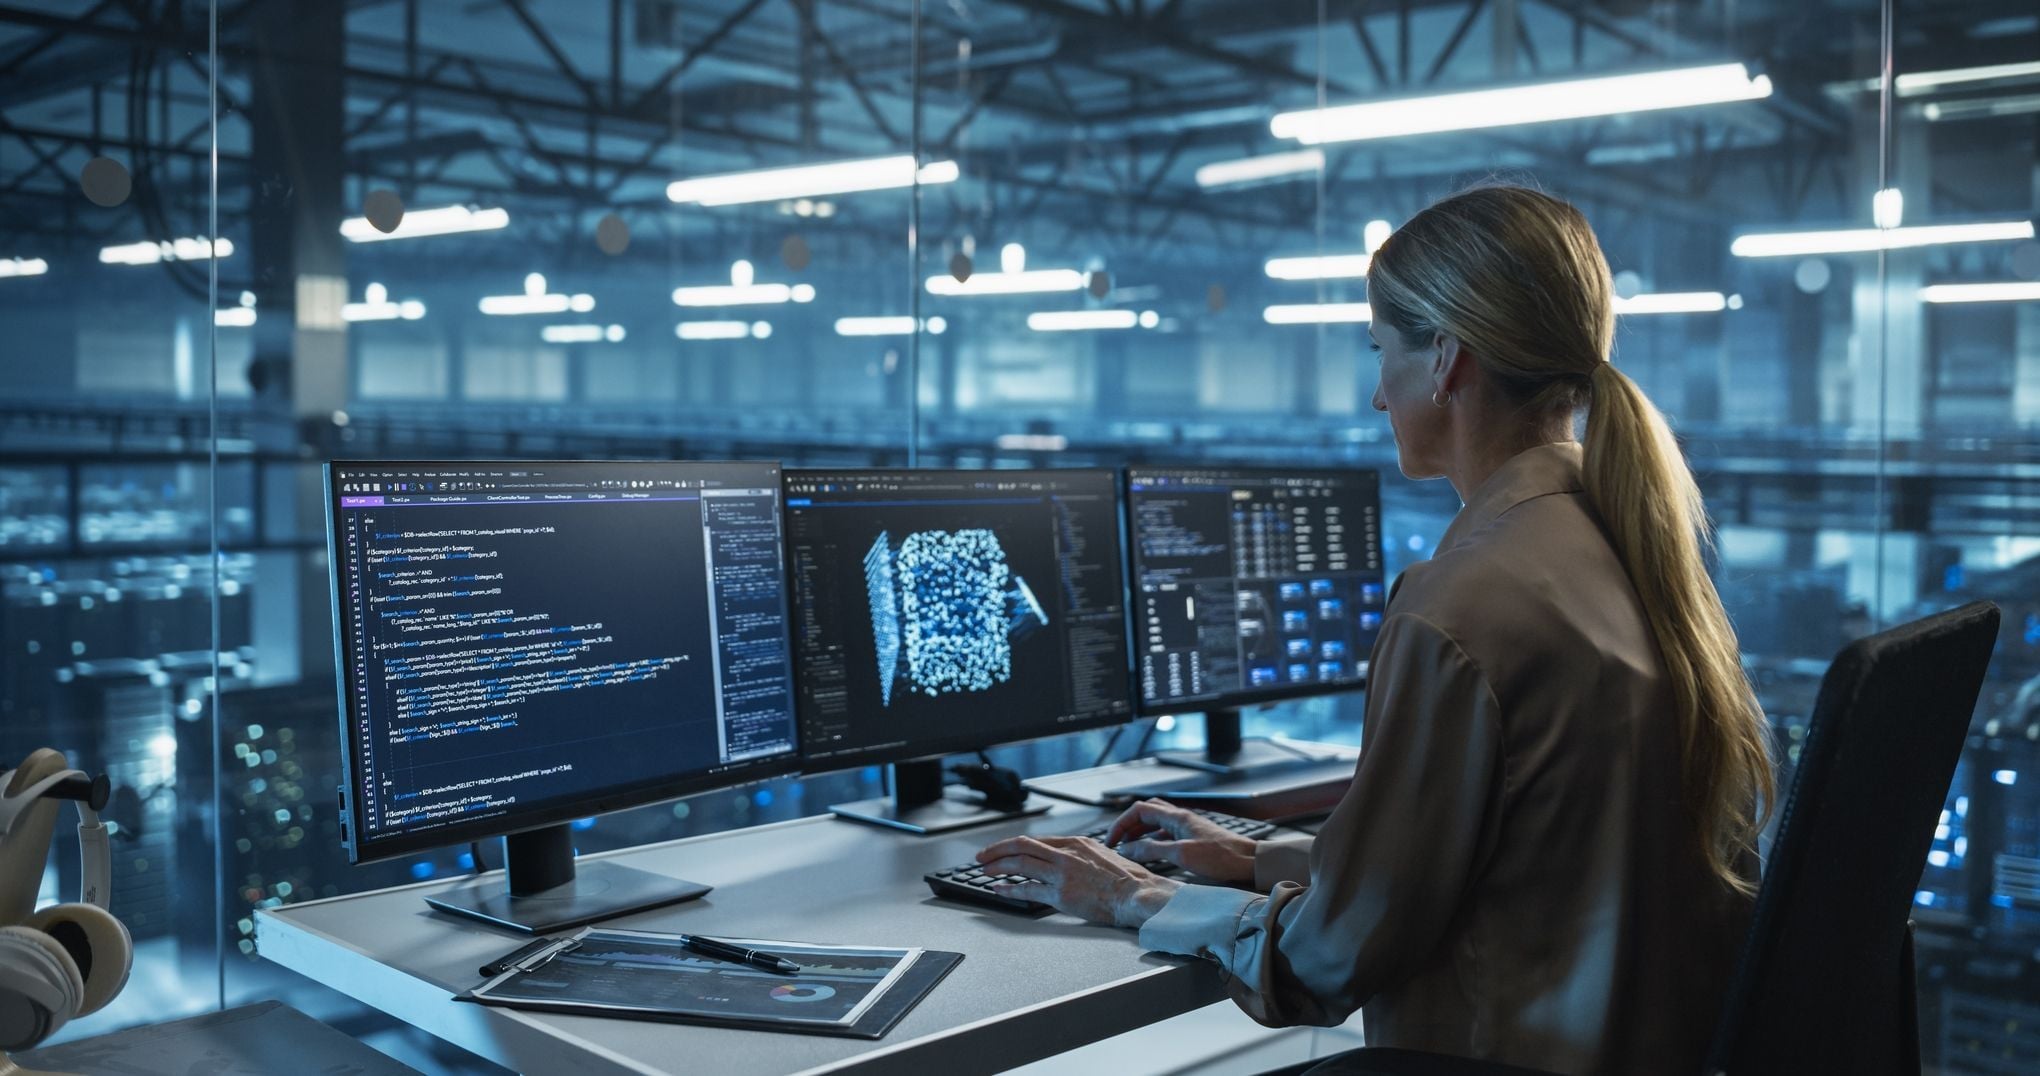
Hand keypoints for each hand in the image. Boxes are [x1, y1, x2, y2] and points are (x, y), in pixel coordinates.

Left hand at [975, 834, 1180, 927]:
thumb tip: (1072, 860)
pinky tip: (1000, 890)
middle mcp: (1066, 854)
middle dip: (998, 850)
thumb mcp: (1104, 855)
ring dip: (998, 867)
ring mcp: (1062, 873)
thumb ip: (1083, 855)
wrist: (1138, 894)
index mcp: (1077, 842)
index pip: (1037, 840)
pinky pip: (1027, 889)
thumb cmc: (1129, 880)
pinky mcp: (1061, 894)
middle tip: (982, 857)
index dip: (1015, 845)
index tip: (1004, 849)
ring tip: (985, 871)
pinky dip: (1010, 889)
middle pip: (1022, 846)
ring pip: (1020, 863)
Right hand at [1102, 799, 1257, 883]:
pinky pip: (1166, 834)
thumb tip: (1127, 849)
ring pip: (1156, 823)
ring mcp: (1188, 828)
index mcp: (1177, 817)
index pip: (1139, 810)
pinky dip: (1153, 840)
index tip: (1111, 841)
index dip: (1121, 823)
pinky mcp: (1194, 839)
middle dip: (1128, 825)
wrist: (1249, 862)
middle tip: (1117, 842)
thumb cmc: (1221, 857)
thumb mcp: (1182, 854)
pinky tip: (1152, 853)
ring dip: (1140, 833)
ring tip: (1129, 848)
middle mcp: (1181, 818)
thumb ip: (1152, 850)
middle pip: (1146, 813)